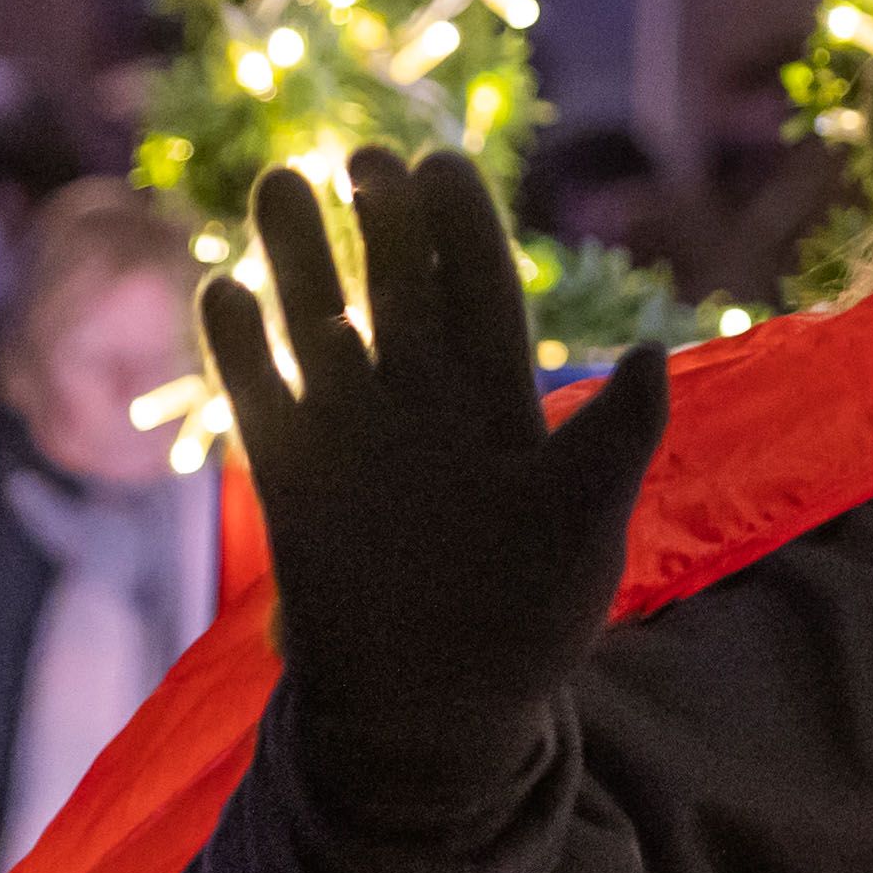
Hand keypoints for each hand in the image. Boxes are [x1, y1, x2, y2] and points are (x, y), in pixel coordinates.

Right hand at [208, 152, 667, 805]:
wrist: (435, 717)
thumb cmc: (525, 624)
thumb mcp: (586, 529)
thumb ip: (617, 438)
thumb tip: (652, 351)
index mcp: (504, 404)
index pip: (481, 291)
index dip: (461, 228)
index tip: (439, 162)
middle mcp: (425, 403)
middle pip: (400, 288)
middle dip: (382, 222)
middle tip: (361, 155)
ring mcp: (355, 435)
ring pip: (323, 324)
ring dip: (300, 261)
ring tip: (277, 182)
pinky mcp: (295, 477)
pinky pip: (262, 396)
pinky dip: (240, 349)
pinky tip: (220, 288)